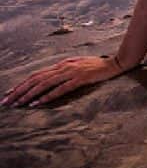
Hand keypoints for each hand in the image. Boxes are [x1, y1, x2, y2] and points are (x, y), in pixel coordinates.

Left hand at [1, 55, 124, 107]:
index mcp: (61, 64)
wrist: (115, 63)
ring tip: (18, 104)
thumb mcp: (77, 65)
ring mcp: (71, 72)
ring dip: (29, 94)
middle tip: (6, 101)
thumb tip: (51, 77)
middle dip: (20, 91)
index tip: (9, 94)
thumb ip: (64, 70)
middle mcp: (63, 67)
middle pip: (36, 79)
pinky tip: (38, 103)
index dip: (22, 84)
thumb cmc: (97, 65)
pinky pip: (60, 89)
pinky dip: (47, 96)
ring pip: (44, 84)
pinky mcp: (79, 79)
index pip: (37, 74)